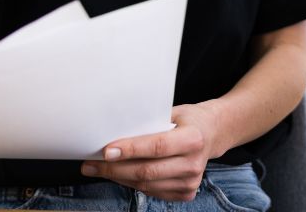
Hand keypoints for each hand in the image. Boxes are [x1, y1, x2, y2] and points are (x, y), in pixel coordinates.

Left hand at [80, 103, 222, 200]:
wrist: (214, 133)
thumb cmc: (189, 119)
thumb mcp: (175, 112)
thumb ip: (151, 123)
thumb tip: (116, 130)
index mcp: (193, 139)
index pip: (157, 146)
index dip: (130, 150)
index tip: (106, 151)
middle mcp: (193, 163)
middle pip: (147, 171)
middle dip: (114, 169)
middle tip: (91, 164)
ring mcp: (191, 181)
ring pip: (145, 185)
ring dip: (118, 178)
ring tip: (98, 170)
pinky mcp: (185, 193)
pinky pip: (151, 191)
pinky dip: (132, 184)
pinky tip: (120, 175)